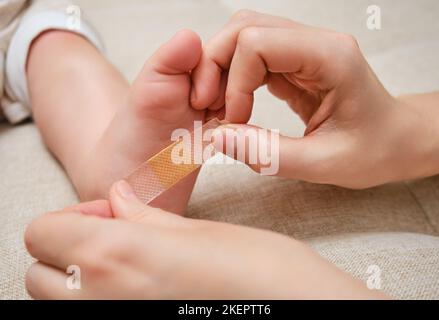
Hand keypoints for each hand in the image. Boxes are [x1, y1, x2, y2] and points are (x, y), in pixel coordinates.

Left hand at [24, 181, 384, 298]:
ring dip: (76, 276)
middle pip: (38, 272)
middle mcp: (102, 298)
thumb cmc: (259, 269)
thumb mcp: (197, 231)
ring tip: (125, 261)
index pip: (43, 233)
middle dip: (67, 248)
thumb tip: (117, 200)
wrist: (300, 309)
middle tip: (114, 235)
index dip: (71, 218)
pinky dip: (98, 295)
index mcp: (117, 256)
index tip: (106, 213)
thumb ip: (145, 218)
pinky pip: (91, 312)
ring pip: (58, 299)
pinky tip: (140, 283)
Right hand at [191, 10, 438, 187]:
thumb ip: (269, 153)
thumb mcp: (323, 165)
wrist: (396, 141)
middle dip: (215, 65)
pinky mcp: (295, 62)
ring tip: (218, 107)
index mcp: (330, 58)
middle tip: (209, 107)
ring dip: (220, 69)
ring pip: (243, 36)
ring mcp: (304, 49)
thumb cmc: (373, 151)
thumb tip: (220, 137)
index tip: (234, 120)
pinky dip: (233, 78)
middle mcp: (316, 43)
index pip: (259, 43)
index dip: (234, 81)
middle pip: (245, 27)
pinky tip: (233, 105)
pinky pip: (252, 56)